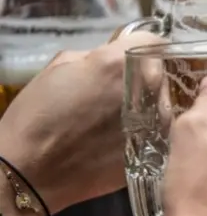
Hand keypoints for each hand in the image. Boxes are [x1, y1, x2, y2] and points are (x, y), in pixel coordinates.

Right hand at [0, 32, 164, 215]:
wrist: (33, 173)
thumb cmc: (38, 116)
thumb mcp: (61, 67)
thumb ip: (98, 56)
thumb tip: (115, 56)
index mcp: (121, 64)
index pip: (154, 42)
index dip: (142, 47)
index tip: (134, 56)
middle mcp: (147, 91)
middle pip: (161, 73)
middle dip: (146, 76)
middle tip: (122, 89)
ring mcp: (155, 123)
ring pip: (164, 103)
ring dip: (150, 104)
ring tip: (122, 117)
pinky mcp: (156, 149)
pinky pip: (160, 130)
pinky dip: (148, 130)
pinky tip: (124, 138)